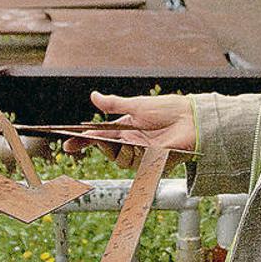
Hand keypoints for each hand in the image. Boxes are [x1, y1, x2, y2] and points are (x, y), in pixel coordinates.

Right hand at [62, 91, 195, 168]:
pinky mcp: (153, 163)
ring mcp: (142, 154)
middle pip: (107, 151)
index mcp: (125, 128)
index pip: (98, 137)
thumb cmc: (169, 109)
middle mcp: (131, 142)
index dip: (82, 142)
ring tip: (132, 141)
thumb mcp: (137, 105)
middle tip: (100, 139)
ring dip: (121, 151)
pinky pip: (137, 165)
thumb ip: (114, 104)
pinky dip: (137, 156)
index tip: (68, 145)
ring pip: (120, 161)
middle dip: (100, 146)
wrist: (192, 120)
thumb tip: (93, 96)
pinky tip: (144, 148)